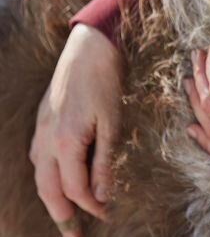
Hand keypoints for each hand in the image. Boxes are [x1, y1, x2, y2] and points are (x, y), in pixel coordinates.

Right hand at [29, 24, 121, 235]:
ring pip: (40, 176)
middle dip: (61, 215)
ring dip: (52, 197)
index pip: (74, 189)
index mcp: (64, 143)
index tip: (106, 214)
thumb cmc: (105, 83)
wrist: (89, 49)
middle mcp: (45, 141)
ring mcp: (40, 131)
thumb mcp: (112, 123)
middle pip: (48, 190)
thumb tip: (103, 195)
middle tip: (74, 235)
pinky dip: (47, 176)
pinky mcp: (42, 121)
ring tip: (66, 213)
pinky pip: (39, 158)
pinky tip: (58, 178)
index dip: (90, 206)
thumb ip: (104, 161)